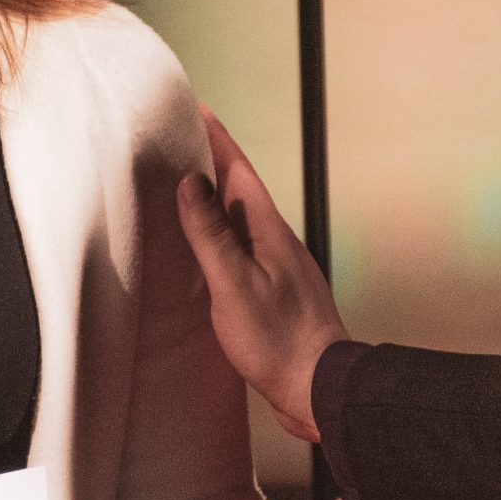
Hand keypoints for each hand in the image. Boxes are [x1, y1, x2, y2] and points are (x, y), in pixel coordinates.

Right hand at [175, 104, 346, 439]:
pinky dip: (217, 237)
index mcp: (268, 231)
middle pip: (239, 191)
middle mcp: (275, 242)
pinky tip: (204, 249)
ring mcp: (275, 268)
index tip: (196, 109)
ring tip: (183, 185)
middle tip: (180, 139)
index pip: (239, 171)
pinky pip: (239, 250)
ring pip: (239, 221)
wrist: (320, 391)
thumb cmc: (280, 343)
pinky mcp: (271, 294)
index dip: (217, 139)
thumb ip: (211, 234)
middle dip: (211, 162)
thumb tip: (191, 183)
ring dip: (213, 200)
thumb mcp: (235, 285)